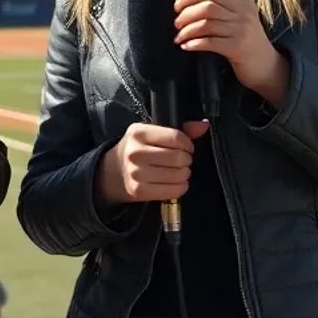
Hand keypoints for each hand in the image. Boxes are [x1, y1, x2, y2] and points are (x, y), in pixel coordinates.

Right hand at [95, 120, 209, 204]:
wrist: (114, 172)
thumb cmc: (138, 149)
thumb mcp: (153, 133)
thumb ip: (180, 129)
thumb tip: (203, 126)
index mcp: (138, 132)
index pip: (175, 137)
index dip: (188, 144)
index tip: (187, 147)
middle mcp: (134, 152)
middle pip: (178, 158)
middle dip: (187, 160)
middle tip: (183, 160)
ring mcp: (136, 173)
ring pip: (177, 175)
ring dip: (184, 174)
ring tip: (179, 171)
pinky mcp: (139, 191)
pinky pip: (172, 191)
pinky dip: (180, 187)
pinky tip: (175, 182)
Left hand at [174, 0, 289, 100]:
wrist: (264, 63)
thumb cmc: (243, 35)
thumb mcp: (239, 12)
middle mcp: (243, 9)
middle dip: (186, 2)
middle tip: (177, 13)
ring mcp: (241, 28)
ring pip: (206, 19)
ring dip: (186, 26)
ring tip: (179, 33)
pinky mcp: (237, 47)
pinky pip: (209, 41)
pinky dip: (193, 43)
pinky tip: (185, 45)